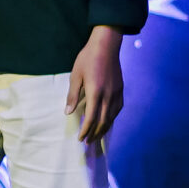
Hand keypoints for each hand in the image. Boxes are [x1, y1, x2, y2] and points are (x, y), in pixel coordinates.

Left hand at [68, 27, 125, 144]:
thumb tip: (68, 112)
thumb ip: (72, 95)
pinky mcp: (120, 89)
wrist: (106, 45)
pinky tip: (108, 121)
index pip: (91, 118)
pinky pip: (117, 109)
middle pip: (103, 121)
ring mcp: (116, 93)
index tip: (81, 138)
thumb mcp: (75, 75)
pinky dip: (112, 118)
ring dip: (104, 128)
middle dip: (95, 134)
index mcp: (95, 93)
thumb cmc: (88, 58)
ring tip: (97, 136)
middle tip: (88, 142)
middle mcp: (108, 96)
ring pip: (112, 117)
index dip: (86, 131)